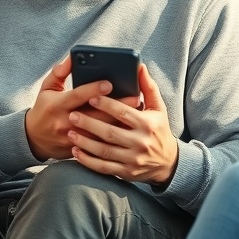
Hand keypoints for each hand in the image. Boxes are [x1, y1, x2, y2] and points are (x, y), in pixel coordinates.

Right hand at [24, 56, 138, 160]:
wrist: (33, 139)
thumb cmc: (44, 108)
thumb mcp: (47, 88)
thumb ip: (59, 72)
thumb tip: (72, 58)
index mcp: (58, 105)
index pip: (77, 96)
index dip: (93, 89)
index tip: (110, 83)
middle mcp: (65, 122)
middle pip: (95, 115)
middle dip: (116, 106)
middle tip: (135, 97)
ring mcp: (72, 137)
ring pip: (100, 131)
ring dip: (119, 122)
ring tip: (137, 111)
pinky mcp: (78, 149)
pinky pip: (99, 143)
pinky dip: (114, 135)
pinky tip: (128, 126)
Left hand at [67, 64, 179, 185]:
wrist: (168, 162)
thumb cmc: (159, 129)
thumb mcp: (158, 108)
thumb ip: (148, 87)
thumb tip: (140, 66)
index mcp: (147, 124)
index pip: (123, 113)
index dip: (106, 105)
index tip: (91, 97)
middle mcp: (140, 142)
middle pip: (110, 132)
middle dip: (89, 124)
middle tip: (73, 115)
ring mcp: (132, 159)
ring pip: (104, 151)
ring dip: (85, 142)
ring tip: (70, 132)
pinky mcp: (126, 172)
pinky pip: (103, 167)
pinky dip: (88, 160)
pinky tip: (76, 152)